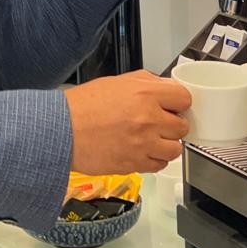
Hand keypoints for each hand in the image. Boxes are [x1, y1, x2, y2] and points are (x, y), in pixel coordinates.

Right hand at [64, 71, 190, 173]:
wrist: (62, 130)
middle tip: (158, 124)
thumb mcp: (117, 82)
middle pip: (183, 126)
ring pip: (175, 149)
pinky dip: (154, 159)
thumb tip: (166, 88)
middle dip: (172, 125)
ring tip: (150, 140)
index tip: (173, 107)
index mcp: (145, 94)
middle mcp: (149, 119)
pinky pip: (159, 165)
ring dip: (166, 145)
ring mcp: (144, 144)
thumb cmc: (83, 106)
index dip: (178, 103)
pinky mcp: (135, 164)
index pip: (185, 98)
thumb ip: (147, 83)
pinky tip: (141, 151)